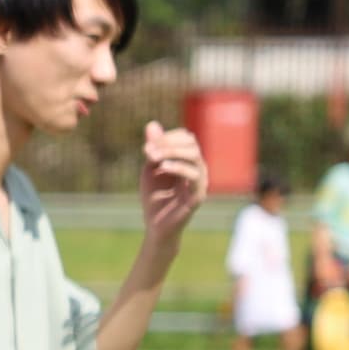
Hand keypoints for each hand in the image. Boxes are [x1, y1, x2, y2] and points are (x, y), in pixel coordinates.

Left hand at [138, 120, 208, 242]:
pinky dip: (178, 167)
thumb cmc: (154, 196)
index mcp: (189, 160)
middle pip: (191, 143)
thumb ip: (153, 148)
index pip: (185, 137)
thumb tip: (151, 124)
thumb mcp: (150, 168)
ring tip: (152, 157)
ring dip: (171, 152)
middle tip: (147, 151)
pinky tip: (163, 167)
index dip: (167, 137)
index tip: (147, 145)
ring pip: (194, 156)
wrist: (156, 225)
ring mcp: (200, 181)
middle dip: (168, 143)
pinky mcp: (198, 195)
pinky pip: (195, 176)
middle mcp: (198, 167)